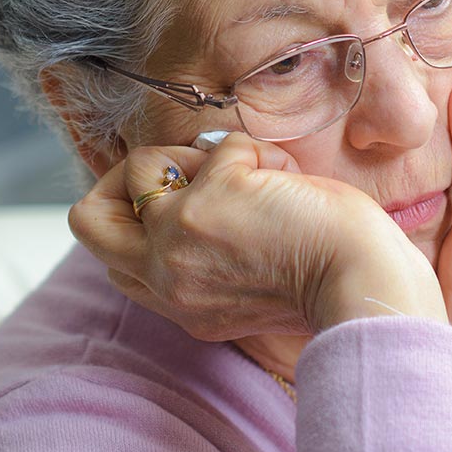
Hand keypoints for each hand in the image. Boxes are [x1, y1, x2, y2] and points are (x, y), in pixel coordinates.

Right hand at [67, 132, 445, 344]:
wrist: (365, 286)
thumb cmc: (331, 282)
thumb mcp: (248, 286)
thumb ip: (208, 256)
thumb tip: (197, 179)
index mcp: (178, 305)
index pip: (116, 261)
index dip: (140, 218)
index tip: (188, 203)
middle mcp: (164, 278)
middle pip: (86, 220)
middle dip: (125, 180)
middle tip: (182, 176)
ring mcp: (177, 239)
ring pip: (140, 167)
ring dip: (194, 158)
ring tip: (251, 175)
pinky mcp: (206, 200)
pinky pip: (215, 146)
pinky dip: (254, 150)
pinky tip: (287, 178)